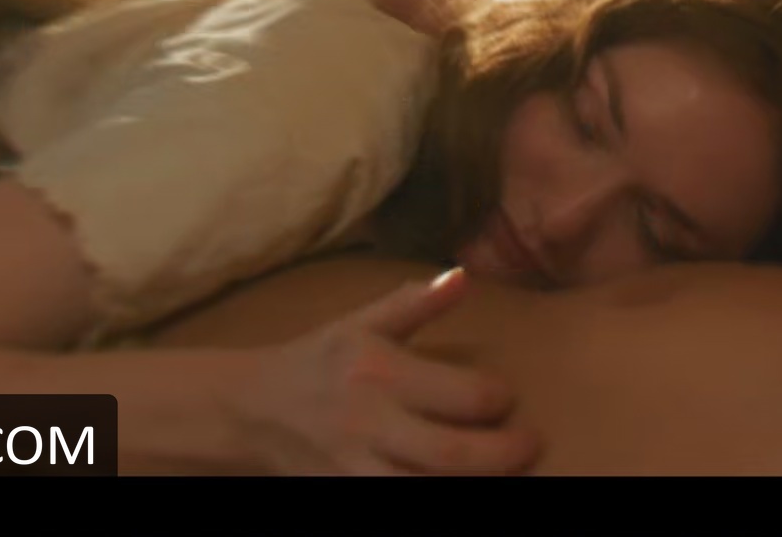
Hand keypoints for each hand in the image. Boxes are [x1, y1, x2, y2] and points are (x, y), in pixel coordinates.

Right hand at [233, 268, 539, 474]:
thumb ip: (416, 303)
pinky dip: (432, 498)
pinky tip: (459, 486)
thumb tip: (465, 277)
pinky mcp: (344, 494)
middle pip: (449, 455)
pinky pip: (396, 504)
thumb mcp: (362, 322)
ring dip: (470, 485)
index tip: (508, 398)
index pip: (458, 394)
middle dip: (501, 454)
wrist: (251, 409)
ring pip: (425, 490)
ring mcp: (354, 468)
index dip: (495, 399)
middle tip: (530, 446)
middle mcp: (368, 423)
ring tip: (502, 476)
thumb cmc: (318, 360)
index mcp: (378, 372)